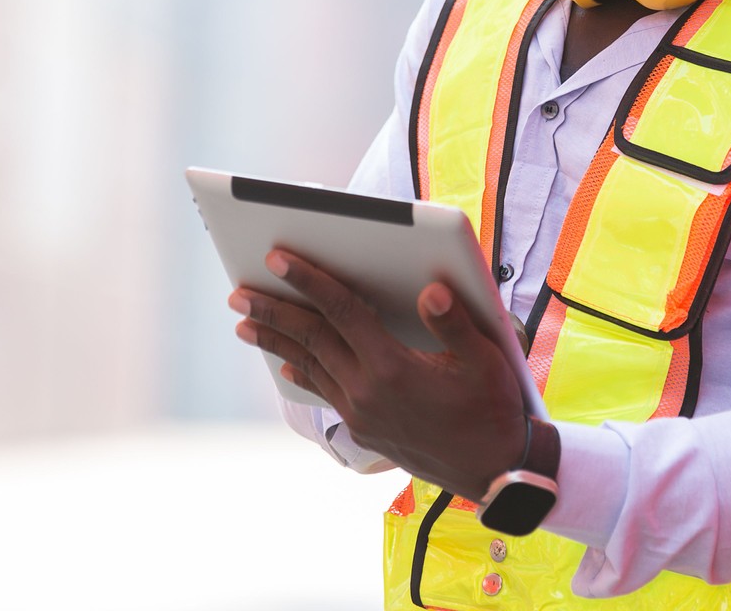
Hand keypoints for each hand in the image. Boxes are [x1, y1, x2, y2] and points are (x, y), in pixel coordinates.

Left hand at [228, 249, 528, 500]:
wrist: (492, 471)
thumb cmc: (493, 408)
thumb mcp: (483, 359)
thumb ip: (453, 322)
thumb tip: (431, 290)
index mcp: (393, 366)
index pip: (341, 311)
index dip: (309, 281)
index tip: (279, 258)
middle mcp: (367, 391)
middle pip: (311, 339)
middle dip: (272, 312)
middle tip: (238, 294)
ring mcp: (361, 412)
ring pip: (309, 367)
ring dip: (275, 343)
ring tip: (243, 325)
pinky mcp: (363, 429)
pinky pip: (325, 391)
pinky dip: (302, 374)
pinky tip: (285, 368)